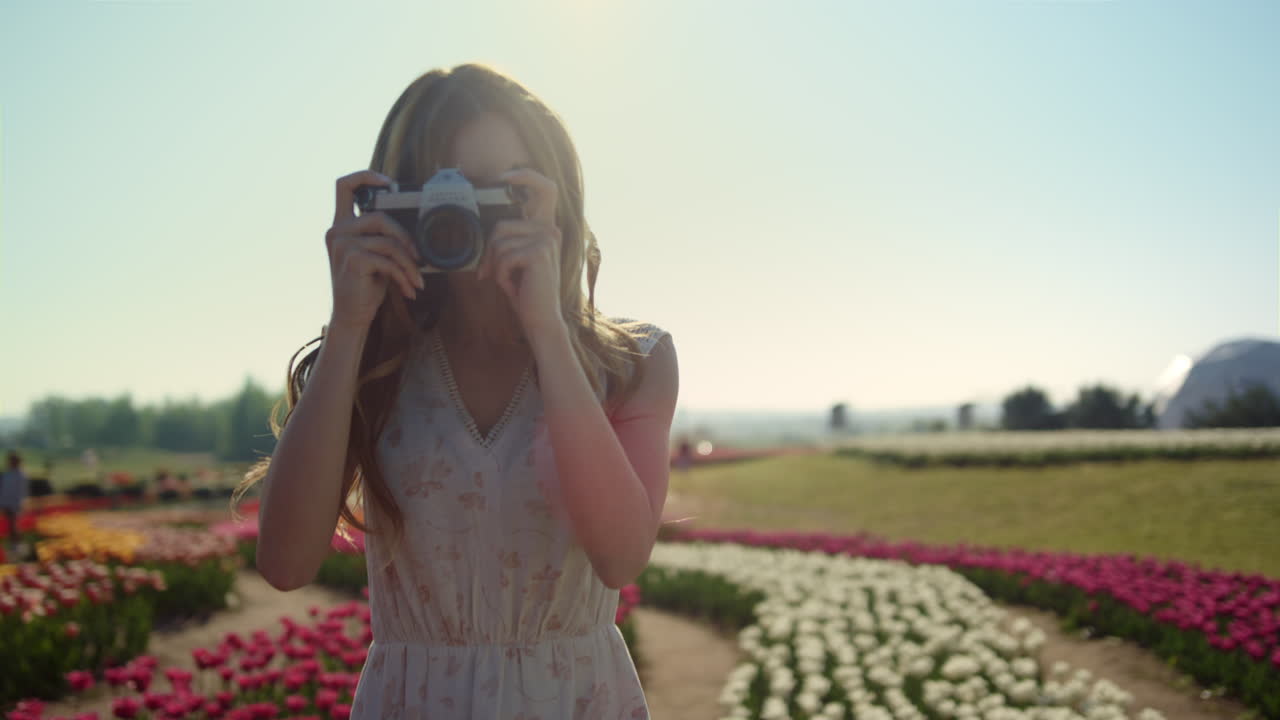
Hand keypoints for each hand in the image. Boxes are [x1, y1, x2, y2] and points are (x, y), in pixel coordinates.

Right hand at [325, 170, 424, 332]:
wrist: (352, 315)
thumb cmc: (366, 285)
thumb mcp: (374, 256)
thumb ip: (382, 237)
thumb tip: (415, 228)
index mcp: (341, 224)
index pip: (344, 186)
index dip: (366, 176)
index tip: (389, 183)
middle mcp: (337, 230)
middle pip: (380, 217)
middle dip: (406, 238)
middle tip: (419, 259)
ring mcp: (342, 244)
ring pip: (389, 242)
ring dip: (409, 265)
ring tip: (417, 281)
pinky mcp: (352, 259)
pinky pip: (388, 260)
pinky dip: (404, 276)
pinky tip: (409, 290)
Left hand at [477, 167, 564, 338]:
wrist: (540, 319)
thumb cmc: (525, 291)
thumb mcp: (515, 259)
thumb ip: (507, 239)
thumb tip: (485, 225)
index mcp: (546, 228)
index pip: (545, 188)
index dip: (527, 176)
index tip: (506, 176)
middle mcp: (550, 230)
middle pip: (502, 226)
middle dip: (489, 251)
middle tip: (488, 272)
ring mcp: (546, 240)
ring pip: (499, 243)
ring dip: (495, 267)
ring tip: (508, 282)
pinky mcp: (539, 252)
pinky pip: (503, 257)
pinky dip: (500, 275)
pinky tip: (513, 287)